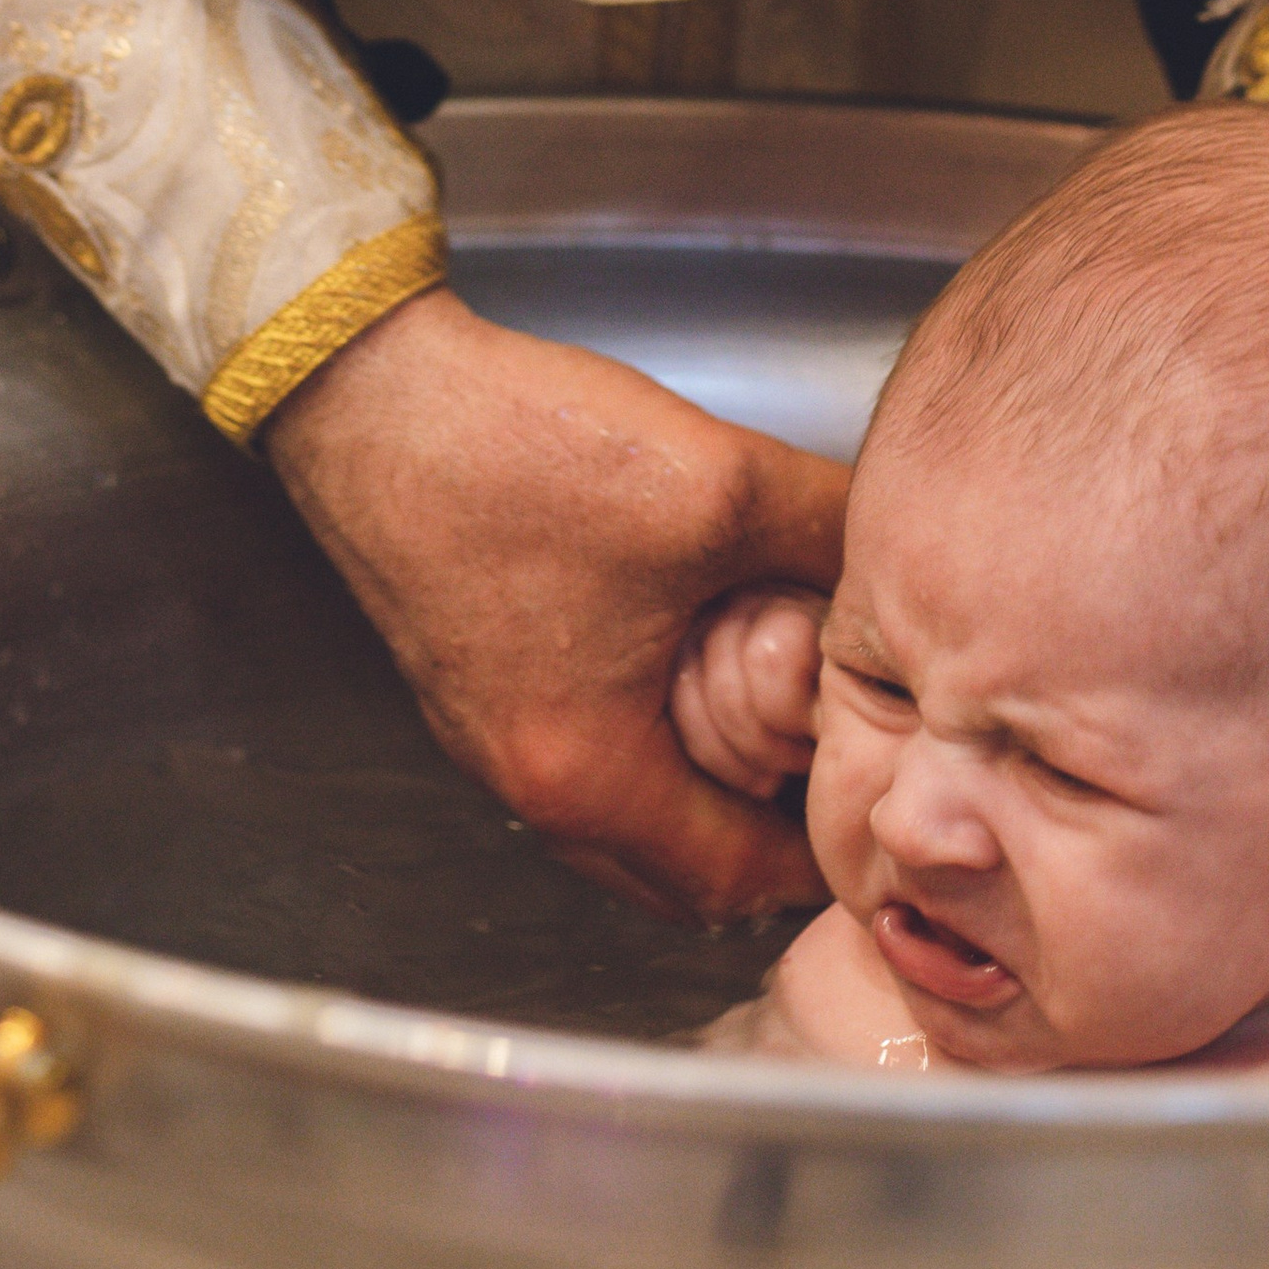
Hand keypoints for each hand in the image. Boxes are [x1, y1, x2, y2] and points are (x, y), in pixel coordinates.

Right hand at [263, 286, 846, 921]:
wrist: (374, 391)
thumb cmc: (522, 450)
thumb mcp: (718, 484)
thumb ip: (826, 530)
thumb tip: (894, 557)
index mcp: (585, 774)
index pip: (733, 877)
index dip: (818, 844)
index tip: (870, 790)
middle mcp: (526, 780)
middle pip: (672, 868)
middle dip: (760, 827)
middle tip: (828, 758)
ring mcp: (488, 734)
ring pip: (624, 811)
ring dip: (700, 781)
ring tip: (772, 706)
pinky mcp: (472, 677)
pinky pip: (582, 751)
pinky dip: (645, 736)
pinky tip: (689, 651)